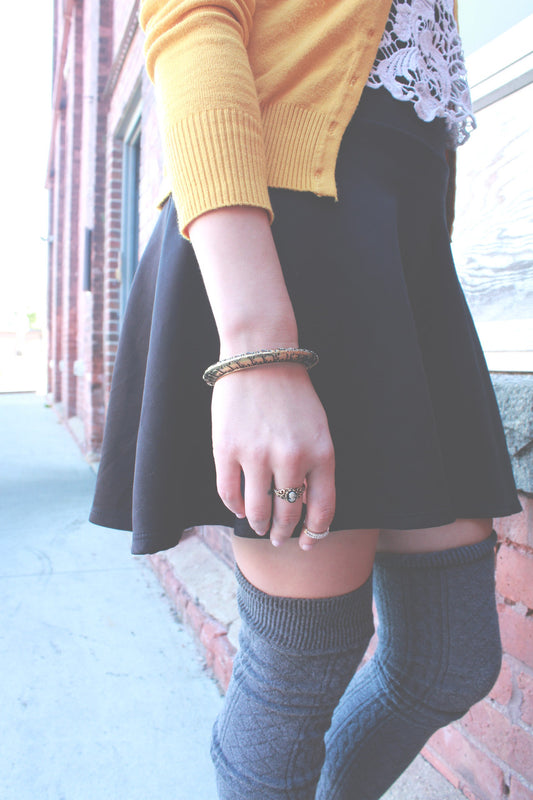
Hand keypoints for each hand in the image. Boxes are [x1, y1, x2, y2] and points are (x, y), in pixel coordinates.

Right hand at [212, 362, 335, 548]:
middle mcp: (292, 458)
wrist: (261, 357)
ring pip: (258, 510)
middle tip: (279, 538)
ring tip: (260, 528)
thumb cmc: (293, 395)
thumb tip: (302, 509)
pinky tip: (240, 508)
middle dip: (284, 532)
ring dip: (260, 525)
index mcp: (322, 453)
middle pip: (289, 513)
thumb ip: (316, 467)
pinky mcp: (227, 449)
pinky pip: (229, 493)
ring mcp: (257, 455)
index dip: (315, 534)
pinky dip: (235, 507)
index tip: (307, 543)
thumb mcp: (318, 430)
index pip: (323, 510)